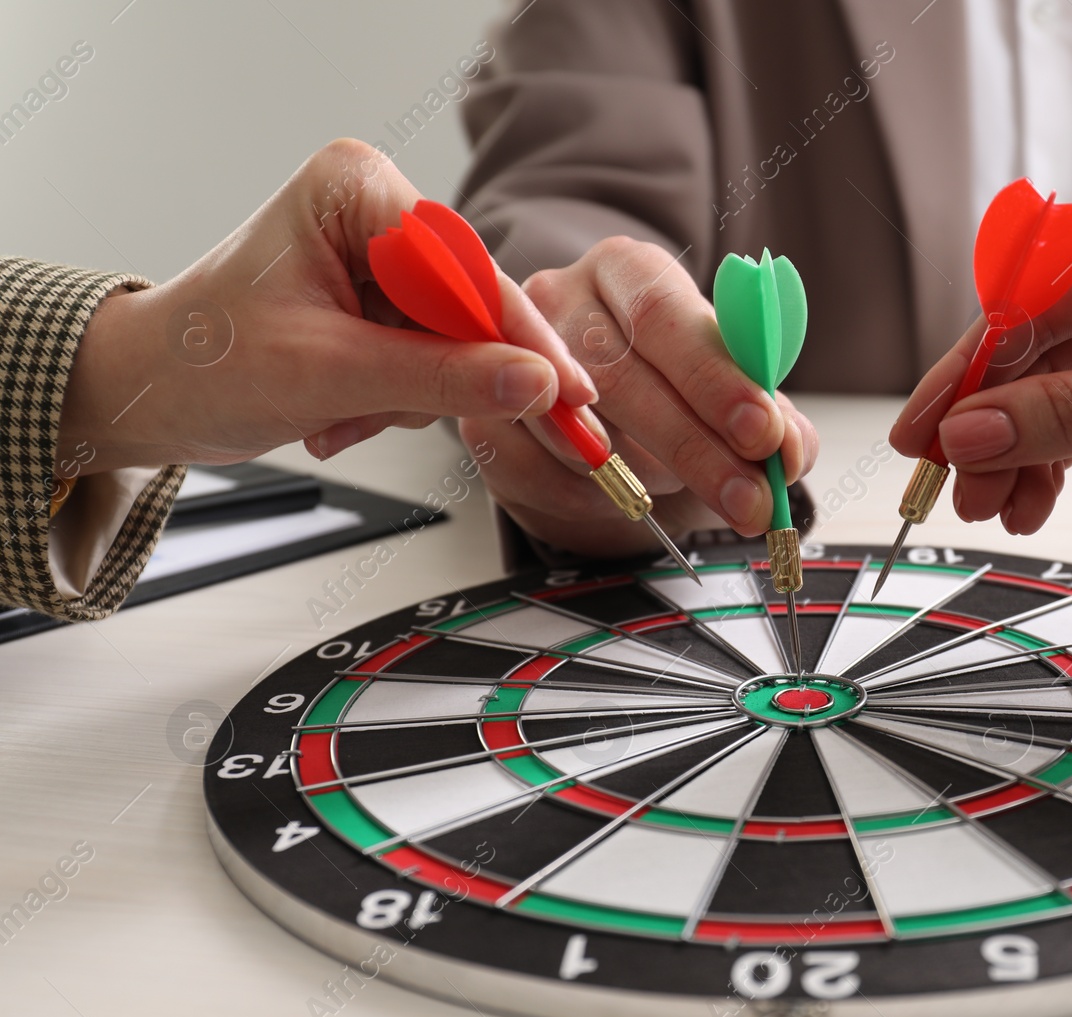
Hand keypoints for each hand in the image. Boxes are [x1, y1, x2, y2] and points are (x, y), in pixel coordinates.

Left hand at [57, 139, 595, 474]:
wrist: (149, 393)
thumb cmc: (202, 363)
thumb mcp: (328, 375)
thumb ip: (439, 379)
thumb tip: (536, 384)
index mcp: (356, 189)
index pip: (465, 269)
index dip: (519, 338)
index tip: (570, 392)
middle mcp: (375, 209)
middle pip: (468, 307)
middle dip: (436, 377)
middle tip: (407, 420)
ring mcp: (380, 255)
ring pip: (456, 343)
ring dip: (407, 397)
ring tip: (339, 415)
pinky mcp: (382, 299)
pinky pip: (434, 360)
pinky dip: (396, 401)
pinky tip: (341, 412)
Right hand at [462, 236, 818, 556]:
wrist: (592, 402)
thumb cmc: (668, 383)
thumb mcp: (727, 386)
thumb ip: (769, 415)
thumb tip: (789, 451)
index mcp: (629, 269)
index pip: (667, 316)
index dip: (715, 378)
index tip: (761, 431)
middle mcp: (561, 296)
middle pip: (620, 374)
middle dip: (695, 448)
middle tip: (748, 498)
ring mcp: (508, 356)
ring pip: (575, 428)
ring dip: (643, 476)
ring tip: (691, 497)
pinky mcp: (480, 418)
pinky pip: (536, 471)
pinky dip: (591, 499)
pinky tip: (625, 502)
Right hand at [891, 190, 1071, 525]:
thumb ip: (1070, 417)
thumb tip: (971, 434)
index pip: (1026, 313)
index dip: (966, 379)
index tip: (921, 434)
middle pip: (1035, 360)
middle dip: (991, 428)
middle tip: (948, 488)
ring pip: (1060, 400)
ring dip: (1023, 457)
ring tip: (992, 510)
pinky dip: (1064, 465)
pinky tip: (1037, 502)